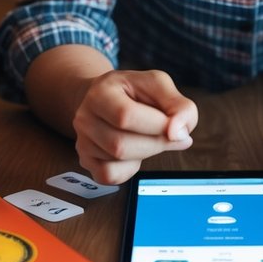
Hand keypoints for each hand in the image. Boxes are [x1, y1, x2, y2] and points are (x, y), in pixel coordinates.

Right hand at [73, 69, 197, 183]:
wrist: (105, 98)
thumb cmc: (134, 92)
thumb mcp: (159, 85)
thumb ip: (178, 105)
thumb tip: (179, 133)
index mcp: (101, 92)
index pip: (126, 116)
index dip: (158, 126)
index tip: (179, 129)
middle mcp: (84, 117)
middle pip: (120, 144)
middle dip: (156, 144)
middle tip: (172, 137)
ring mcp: (83, 141)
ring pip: (117, 161)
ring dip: (146, 153)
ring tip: (150, 137)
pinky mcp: (87, 161)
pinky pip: (110, 176)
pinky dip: (130, 169)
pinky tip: (135, 152)